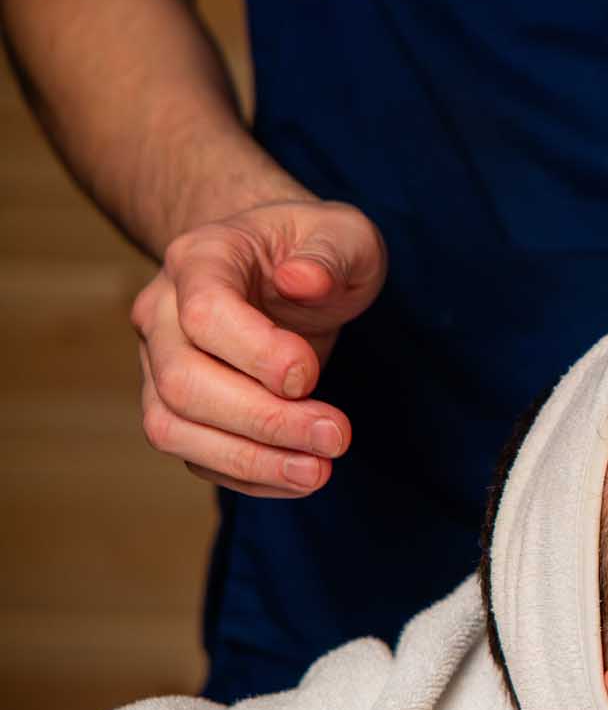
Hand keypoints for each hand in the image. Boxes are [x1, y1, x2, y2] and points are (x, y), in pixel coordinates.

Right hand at [130, 200, 386, 497]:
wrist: (283, 263)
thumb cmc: (314, 246)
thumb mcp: (343, 233)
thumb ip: (330, 252)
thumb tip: (302, 280)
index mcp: (200, 258)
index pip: (204, 314)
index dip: (256, 353)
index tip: (310, 375)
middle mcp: (162, 311)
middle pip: (183, 381)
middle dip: (262, 420)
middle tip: (336, 435)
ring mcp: (160, 361)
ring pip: (173, 426)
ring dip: (249, 459)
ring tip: (318, 470)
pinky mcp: (177, 405)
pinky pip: (195, 454)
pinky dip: (248, 474)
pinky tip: (301, 475)